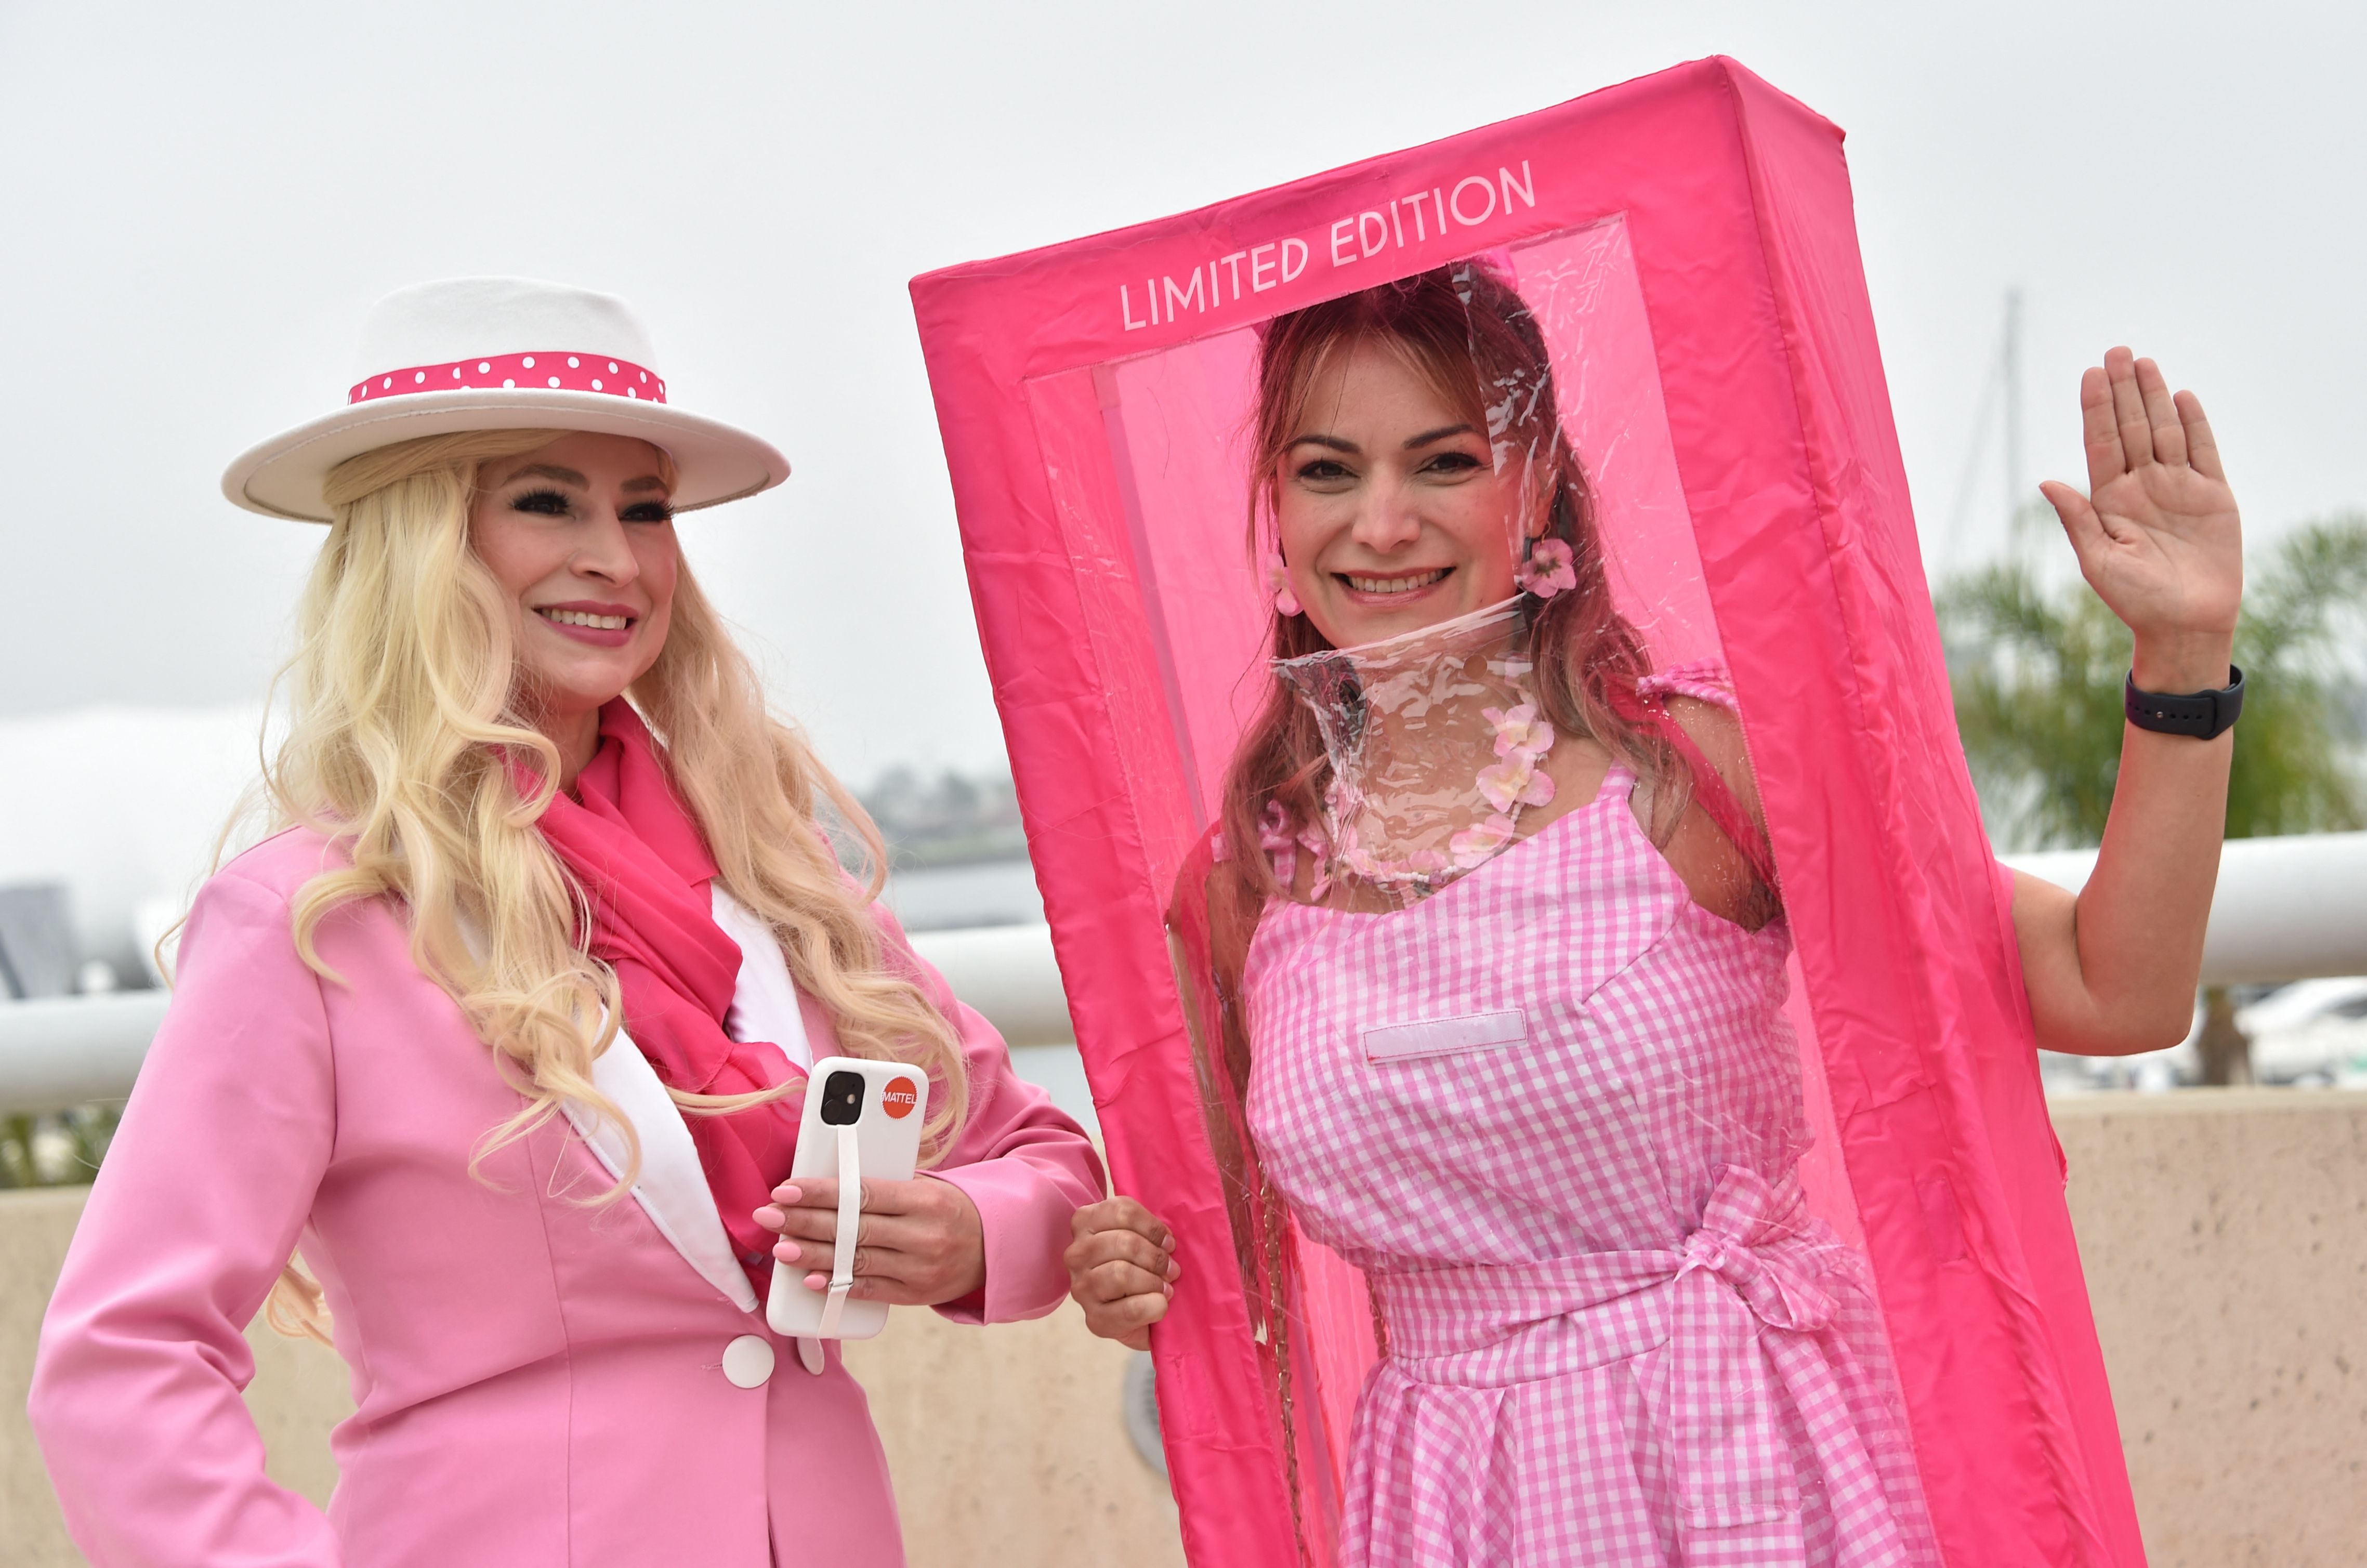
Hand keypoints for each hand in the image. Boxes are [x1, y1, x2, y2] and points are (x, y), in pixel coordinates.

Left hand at [754, 1174, 984, 1307]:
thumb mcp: (926, 1186)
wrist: (993, 1246)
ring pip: (856, 1261)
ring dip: (812, 1255)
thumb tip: (827, 1186)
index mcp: (924, 1200)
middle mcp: (922, 1235)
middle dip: (804, 1221)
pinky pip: (869, 1290)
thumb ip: (883, 1188)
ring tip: (780, 1249)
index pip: (862, 1194)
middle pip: (852, 1228)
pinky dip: (838, 1284)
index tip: (787, 1189)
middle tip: (768, 1215)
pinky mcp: (915, 1294)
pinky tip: (810, 1279)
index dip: (820, 1193)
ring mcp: (919, 1269)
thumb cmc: (948, 1209)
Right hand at [1064, 1197, 1178, 1350]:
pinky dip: (1154, 1305)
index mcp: (1084, 1222)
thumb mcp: (1138, 1236)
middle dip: (1156, 1257)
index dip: (1153, 1227)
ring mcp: (1081, 1288)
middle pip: (1124, 1242)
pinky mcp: (1094, 1320)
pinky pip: (1130, 1309)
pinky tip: (1160, 1304)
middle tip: (1172, 1269)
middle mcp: (1076, 1253)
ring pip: (1121, 1273)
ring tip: (1166, 1287)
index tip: (1168, 1242)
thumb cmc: (1138, 1266)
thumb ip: (1147, 1228)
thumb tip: (1168, 1240)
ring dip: (1154, 1281)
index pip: (1122, 1211)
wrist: (1132, 1314)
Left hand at [2039, 347, 2240, 691]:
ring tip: (2144, 362)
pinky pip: (2203, 452)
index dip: (2096, 408)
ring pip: (2165, 431)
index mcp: (2110, 501)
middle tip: (2117, 351)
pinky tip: (2182, 397)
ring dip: (2154, 397)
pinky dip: (2194, 424)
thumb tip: (2046, 482)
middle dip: (2124, 390)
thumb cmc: (2136, 601)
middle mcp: (2142, 487)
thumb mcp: (2098, 561)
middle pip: (2132, 428)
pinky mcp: (2213, 496)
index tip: (2091, 373)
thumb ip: (2077, 519)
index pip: (2101, 443)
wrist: (2186, 625)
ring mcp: (2178, 488)